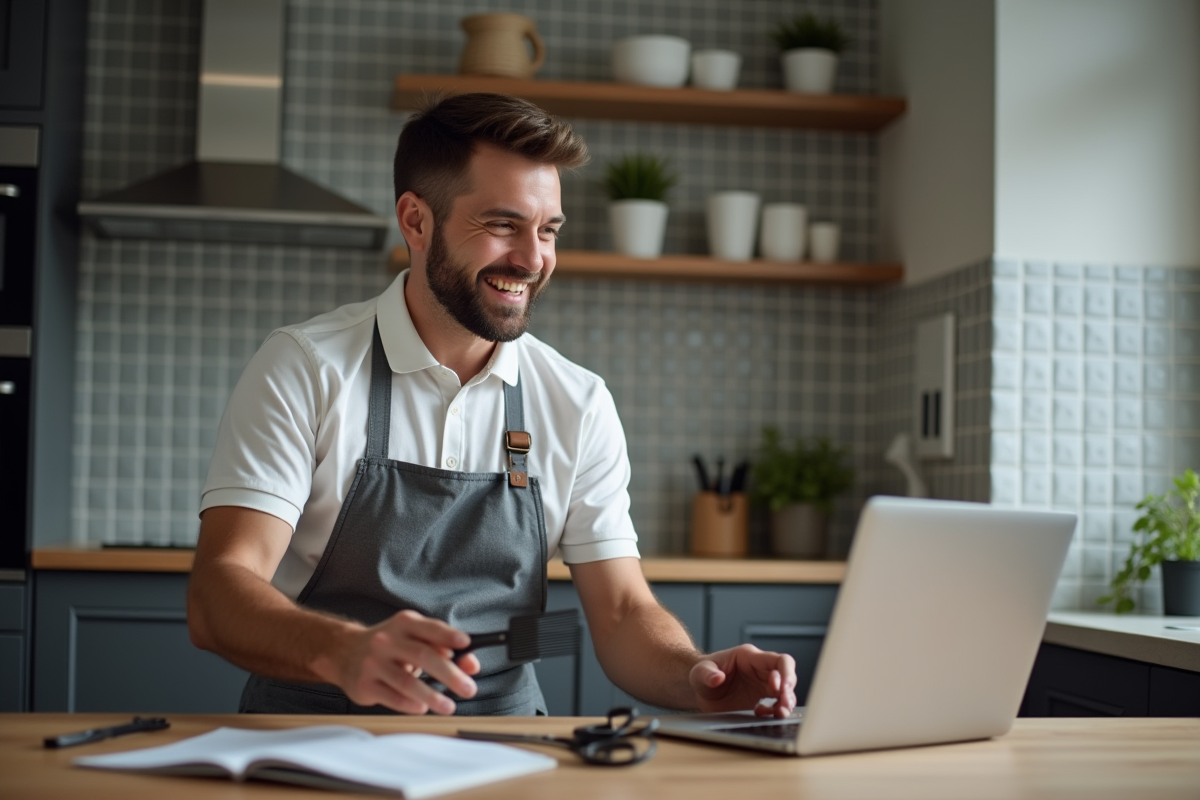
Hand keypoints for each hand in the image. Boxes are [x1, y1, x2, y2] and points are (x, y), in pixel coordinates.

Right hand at [331, 609, 480, 714]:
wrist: (344, 652)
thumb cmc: (390, 647)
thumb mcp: (414, 639)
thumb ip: (444, 648)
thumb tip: (471, 665)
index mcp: (404, 624)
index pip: (430, 628)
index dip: (449, 636)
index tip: (466, 645)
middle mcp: (387, 640)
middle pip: (423, 656)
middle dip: (450, 674)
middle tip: (468, 688)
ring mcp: (373, 662)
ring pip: (406, 681)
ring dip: (431, 696)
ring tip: (448, 705)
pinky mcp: (364, 684)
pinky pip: (391, 696)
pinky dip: (409, 705)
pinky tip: (422, 709)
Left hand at [688, 644, 796, 717]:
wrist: (700, 691)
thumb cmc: (701, 674)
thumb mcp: (700, 672)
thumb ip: (707, 674)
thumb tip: (717, 678)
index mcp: (750, 657)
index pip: (778, 660)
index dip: (785, 673)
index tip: (781, 688)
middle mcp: (760, 670)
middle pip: (787, 676)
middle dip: (788, 692)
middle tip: (781, 706)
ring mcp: (762, 686)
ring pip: (786, 692)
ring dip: (786, 703)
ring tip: (778, 713)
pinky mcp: (761, 700)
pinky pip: (776, 705)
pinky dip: (775, 712)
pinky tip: (762, 715)